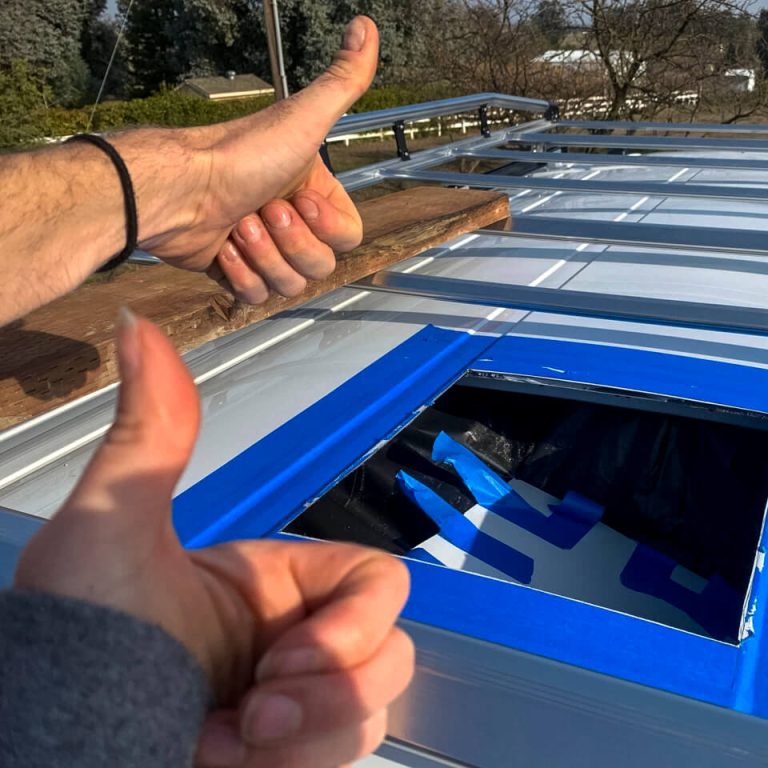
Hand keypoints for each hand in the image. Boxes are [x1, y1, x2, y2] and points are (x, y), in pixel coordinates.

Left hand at [14, 309, 413, 767]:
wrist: (51, 744)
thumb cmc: (78, 637)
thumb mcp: (112, 528)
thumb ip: (151, 431)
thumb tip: (138, 326)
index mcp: (280, 587)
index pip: (379, 585)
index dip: (361, 621)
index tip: (291, 654)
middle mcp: (298, 644)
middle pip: (394, 655)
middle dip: (337, 690)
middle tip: (260, 711)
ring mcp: (296, 709)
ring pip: (374, 715)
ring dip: (313, 736)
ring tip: (232, 741)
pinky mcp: (288, 756)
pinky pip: (343, 757)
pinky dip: (297, 764)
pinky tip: (222, 759)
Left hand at [134, 16, 378, 303]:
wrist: (175, 189)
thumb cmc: (236, 155)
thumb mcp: (303, 118)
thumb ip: (344, 80)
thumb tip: (366, 26)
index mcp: (311, 189)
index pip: (349, 235)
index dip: (327, 226)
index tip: (297, 197)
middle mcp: (289, 220)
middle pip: (322, 265)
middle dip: (290, 242)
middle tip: (260, 210)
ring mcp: (261, 249)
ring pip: (291, 284)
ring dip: (263, 257)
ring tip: (237, 227)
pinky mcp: (232, 272)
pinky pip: (257, 296)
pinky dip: (240, 276)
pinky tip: (223, 249)